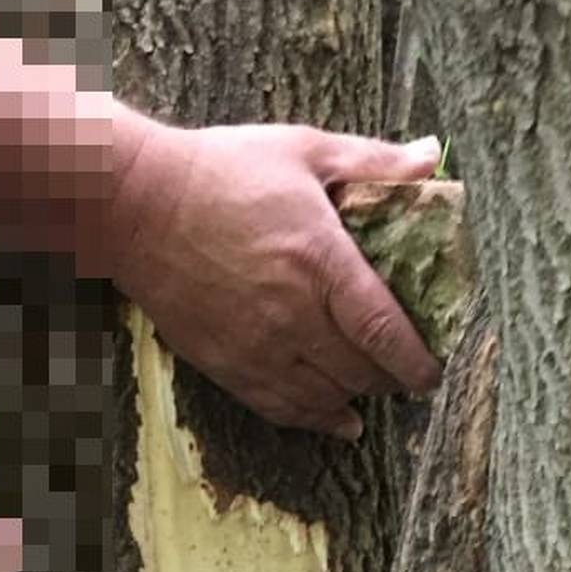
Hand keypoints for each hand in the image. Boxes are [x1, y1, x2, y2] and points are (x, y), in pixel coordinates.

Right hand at [106, 116, 444, 438]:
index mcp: (321, 261)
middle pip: (361, 371)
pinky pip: (280, 408)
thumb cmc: (223, 170)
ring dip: (357, 398)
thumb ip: (373, 161)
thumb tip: (431, 153)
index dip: (418, 361)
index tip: (434, 371)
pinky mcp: (225, 364)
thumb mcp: (305, 150)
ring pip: (325, 397)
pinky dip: (316, 419)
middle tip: (408, 372)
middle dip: (393, 379)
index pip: (386, 331)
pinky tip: (338, 421)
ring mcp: (257, 346)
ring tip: (373, 389)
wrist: (136, 205)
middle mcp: (293, 314)